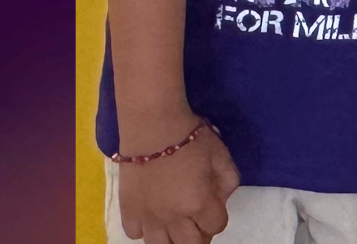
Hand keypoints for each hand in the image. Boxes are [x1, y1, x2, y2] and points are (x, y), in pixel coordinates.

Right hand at [114, 122, 238, 243]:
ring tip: (173, 224)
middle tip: (195, 220)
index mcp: (199, 203)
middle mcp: (174, 217)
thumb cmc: (190, 136)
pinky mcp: (128, 208)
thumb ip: (228, 181)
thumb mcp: (221, 154)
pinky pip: (135, 233)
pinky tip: (150, 214)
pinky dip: (144, 228)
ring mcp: (148, 216)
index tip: (213, 206)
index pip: (217, 226)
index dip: (217, 217)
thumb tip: (222, 198)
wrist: (153, 124)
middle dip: (198, 234)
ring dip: (171, 238)